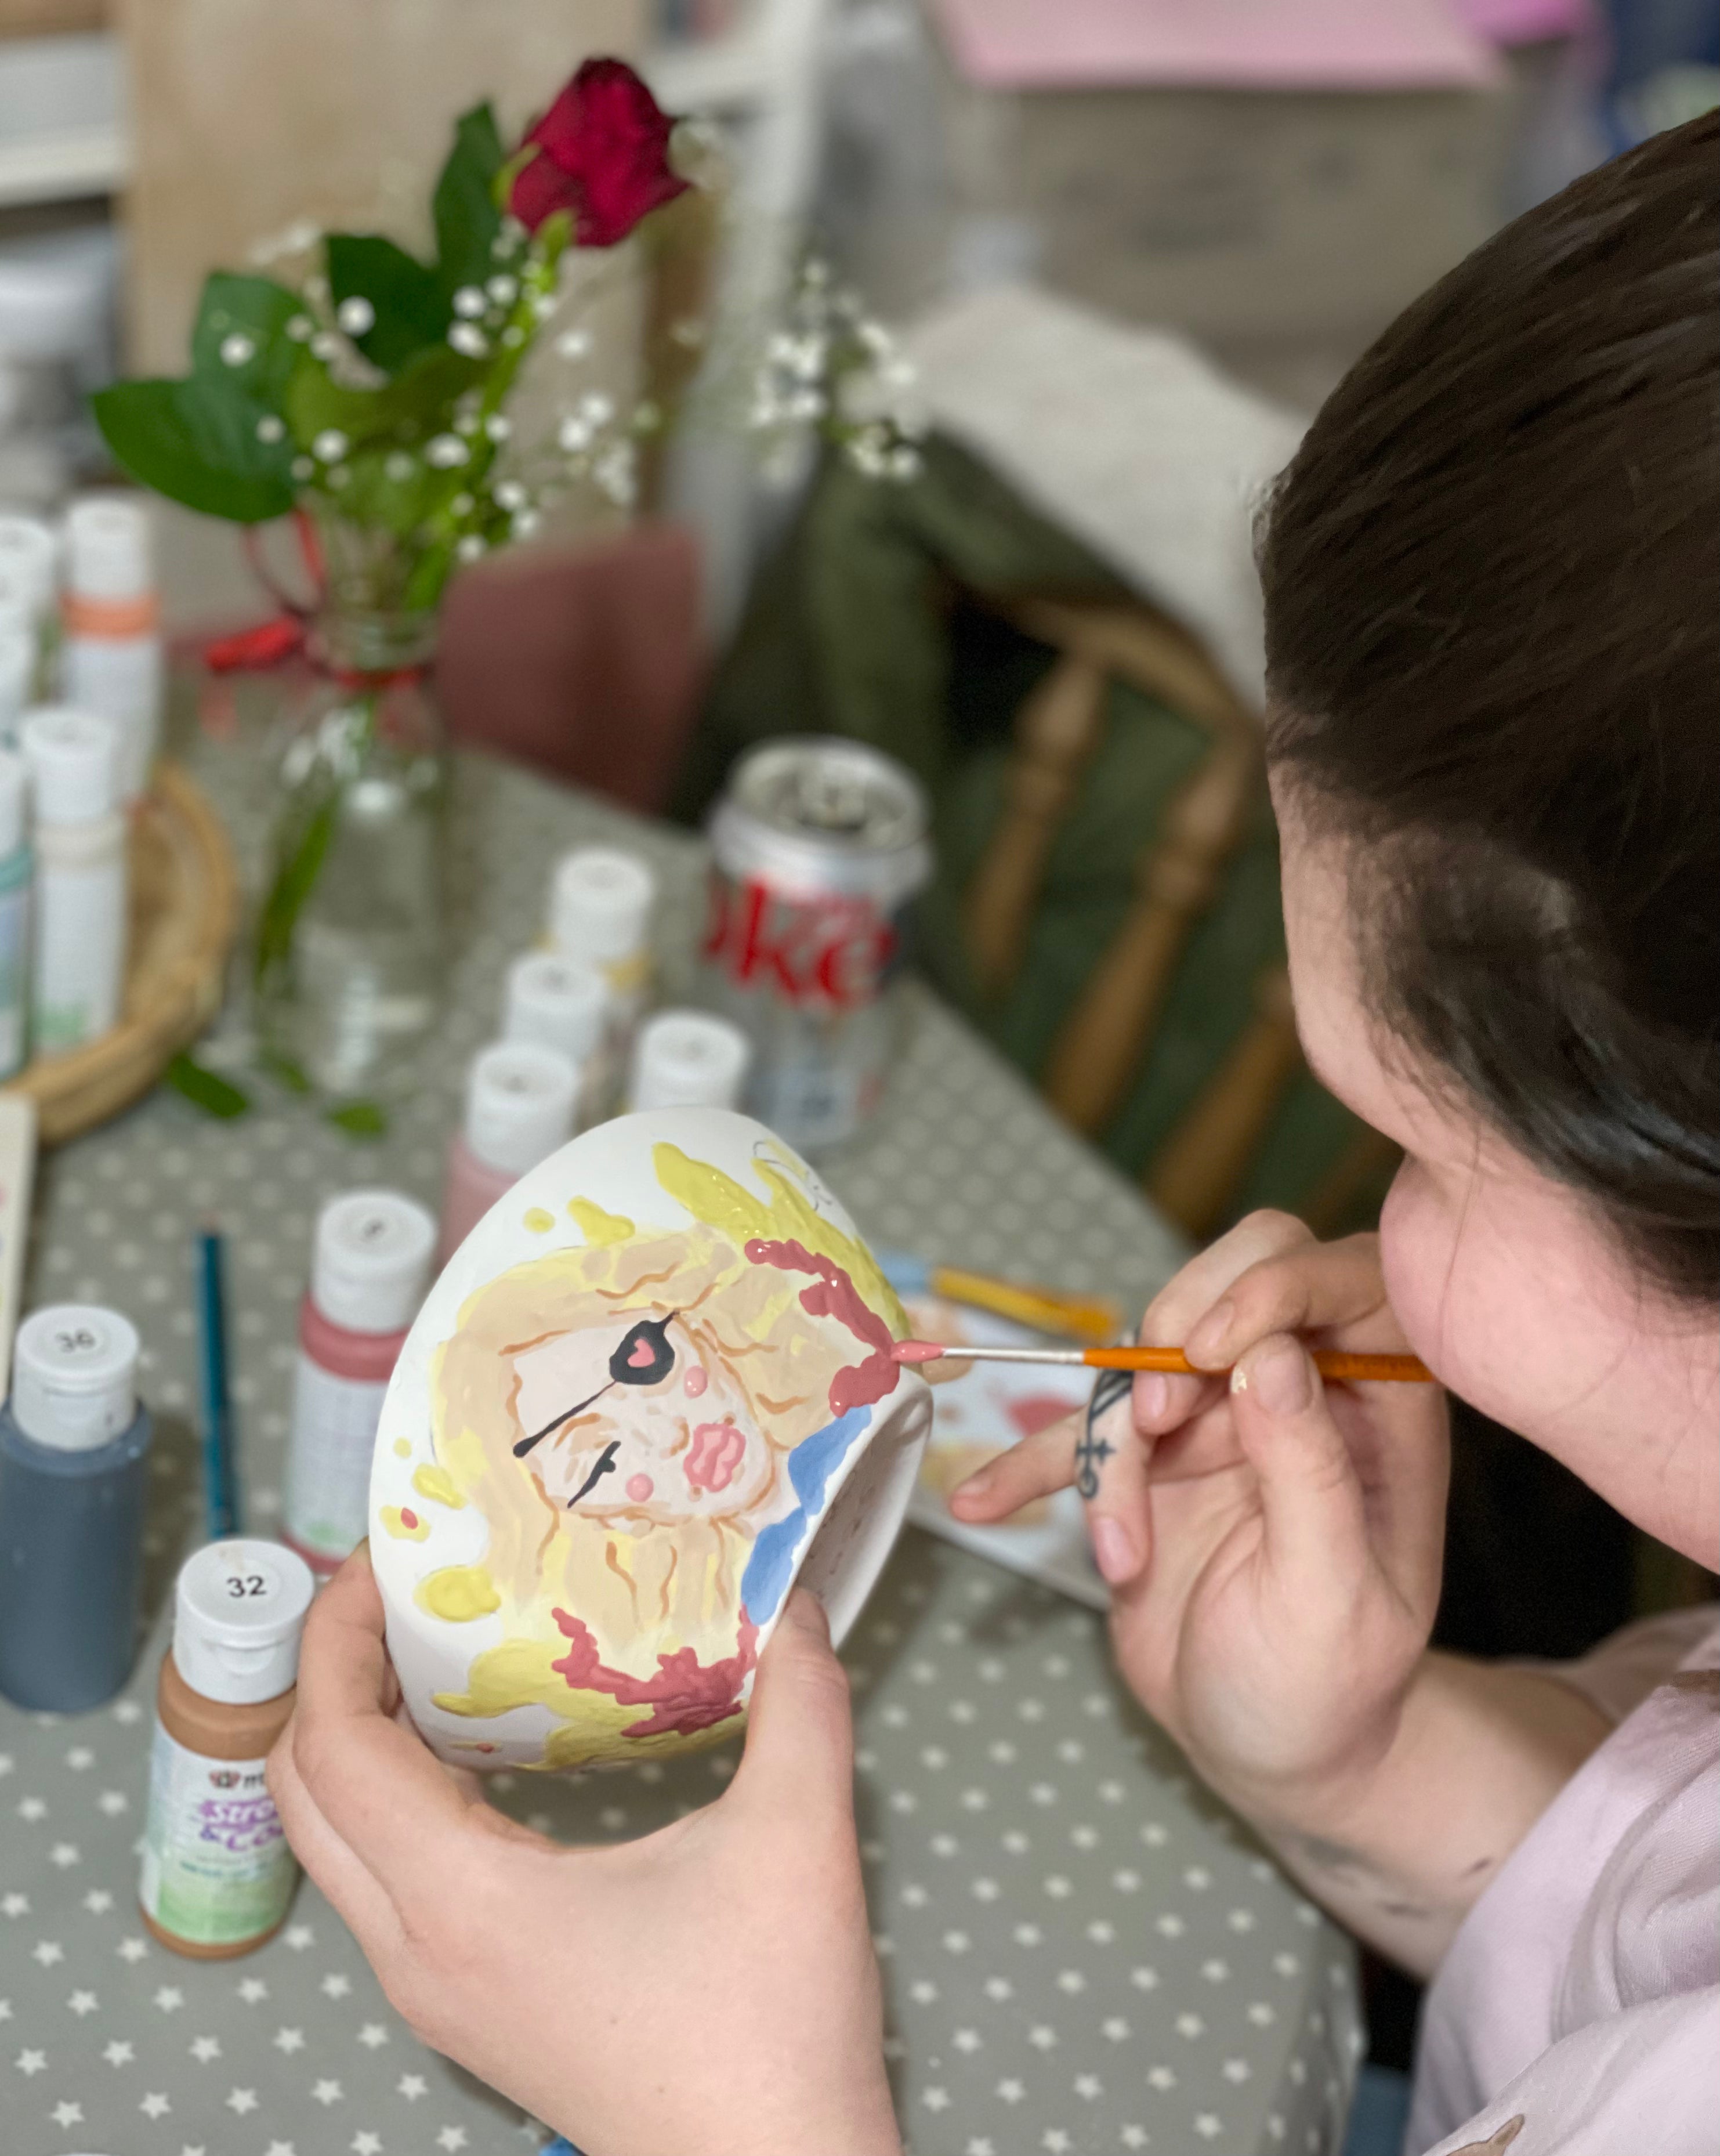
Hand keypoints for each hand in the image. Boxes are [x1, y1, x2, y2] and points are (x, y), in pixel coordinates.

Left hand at [268, 1552, 899, 2155]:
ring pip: (336, 1849)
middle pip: (302, 1797)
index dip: (334, 1643)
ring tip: (432, 1657)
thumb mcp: (796, 1837)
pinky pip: (386, 1884)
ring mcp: (437, 1993)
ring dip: (356, 1743)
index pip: (333, 1751)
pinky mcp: (470, 2011)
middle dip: (327, 1681)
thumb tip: (790, 1604)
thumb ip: (801, 1702)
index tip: (379, 1564)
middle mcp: (421, 1953)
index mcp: (465, 1903)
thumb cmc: (770, 2024)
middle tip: (397, 1600)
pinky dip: (395, 1801)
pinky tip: (478, 1754)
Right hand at [951, 1212, 1449, 1821]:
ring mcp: (1224, 1415)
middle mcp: (1306, 1390)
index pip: (1349, 1281)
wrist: (1262, 1750)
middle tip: (1158, 1417)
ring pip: (1148, 1352)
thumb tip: (1274, 1353)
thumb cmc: (1325, 1687)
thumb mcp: (1329, 1597)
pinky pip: (1081, 1428)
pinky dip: (1030, 1463)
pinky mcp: (1152, 1455)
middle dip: (1182, 1327)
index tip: (1213, 1346)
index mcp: (1383, 1408)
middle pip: (1243, 1274)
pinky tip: (982, 1502)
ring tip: (1118, 1550)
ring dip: (1112, 1441)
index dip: (1278, 1285)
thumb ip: (1310, 1472)